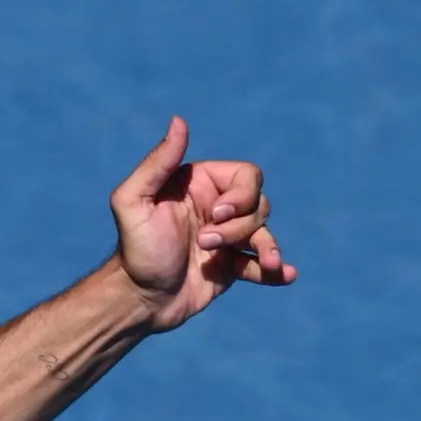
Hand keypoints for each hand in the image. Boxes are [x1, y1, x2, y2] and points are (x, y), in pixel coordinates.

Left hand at [110, 116, 295, 331]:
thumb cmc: (134, 249)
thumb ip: (157, 162)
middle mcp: (216, 207)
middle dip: (241, 226)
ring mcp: (226, 238)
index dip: (242, 195)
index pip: (246, 176)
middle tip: (205, 244)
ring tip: (268, 265)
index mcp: (199, 184)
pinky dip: (276, 271)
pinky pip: (261, 265)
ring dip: (267, 248)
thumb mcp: (133, 201)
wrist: (138, 299)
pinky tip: (287, 275)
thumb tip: (179, 121)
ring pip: (263, 233)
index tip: (218, 215)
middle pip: (258, 204)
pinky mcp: (230, 267)